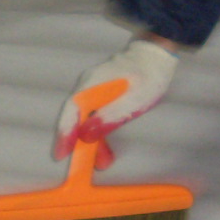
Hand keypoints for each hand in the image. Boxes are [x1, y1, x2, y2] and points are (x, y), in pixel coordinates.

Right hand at [52, 39, 179, 164]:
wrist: (157, 55)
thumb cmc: (148, 76)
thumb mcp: (134, 100)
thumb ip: (110, 116)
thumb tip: (85, 134)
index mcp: (93, 83)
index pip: (72, 110)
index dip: (65, 132)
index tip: (62, 153)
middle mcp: (88, 85)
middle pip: (77, 116)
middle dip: (81, 142)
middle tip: (87, 165)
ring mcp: (93, 88)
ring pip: (86, 118)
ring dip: (93, 139)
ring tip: (104, 161)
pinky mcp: (101, 93)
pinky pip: (94, 115)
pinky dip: (99, 131)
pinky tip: (106, 145)